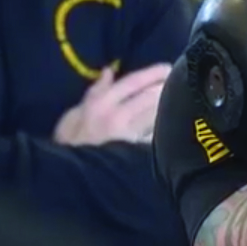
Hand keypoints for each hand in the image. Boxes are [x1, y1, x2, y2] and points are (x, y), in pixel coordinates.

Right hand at [54, 62, 170, 145]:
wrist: (69, 177)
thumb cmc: (69, 145)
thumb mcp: (72, 115)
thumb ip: (94, 93)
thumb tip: (109, 71)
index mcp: (99, 105)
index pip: (132, 82)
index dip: (152, 73)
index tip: (167, 68)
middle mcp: (117, 117)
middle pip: (150, 97)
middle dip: (165, 87)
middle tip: (176, 82)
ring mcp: (129, 137)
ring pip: (156, 115)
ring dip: (167, 106)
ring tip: (175, 101)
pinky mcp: (137, 154)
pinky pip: (155, 136)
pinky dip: (162, 128)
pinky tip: (168, 125)